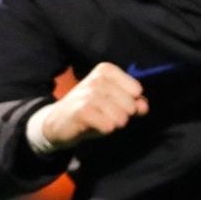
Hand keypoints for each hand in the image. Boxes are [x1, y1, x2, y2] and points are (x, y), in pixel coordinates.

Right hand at [27, 61, 147, 150]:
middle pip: (130, 104)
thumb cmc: (91, 110)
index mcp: (106, 70)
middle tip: (105, 113)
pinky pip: (109, 125)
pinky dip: (105, 129)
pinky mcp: (82, 111)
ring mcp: (88, 94)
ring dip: (113, 123)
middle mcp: (97, 79)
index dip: (131, 101)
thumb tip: (143, 106)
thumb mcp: (115, 102)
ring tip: (99, 119)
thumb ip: (134, 102)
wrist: (57, 122)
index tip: (115, 102)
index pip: (137, 89)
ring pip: (121, 117)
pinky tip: (94, 125)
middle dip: (122, 114)